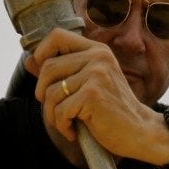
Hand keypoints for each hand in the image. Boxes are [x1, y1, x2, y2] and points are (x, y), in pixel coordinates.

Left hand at [26, 29, 168, 164]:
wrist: (139, 131)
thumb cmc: (112, 111)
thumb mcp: (87, 85)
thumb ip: (61, 72)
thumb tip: (29, 60)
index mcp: (97, 50)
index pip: (57, 36)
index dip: (42, 53)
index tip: (44, 77)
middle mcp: (97, 57)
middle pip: (48, 68)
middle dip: (43, 94)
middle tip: (56, 110)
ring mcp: (96, 74)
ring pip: (50, 93)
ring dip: (53, 115)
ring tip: (67, 123)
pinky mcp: (93, 95)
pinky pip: (60, 110)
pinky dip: (62, 126)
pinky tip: (74, 132)